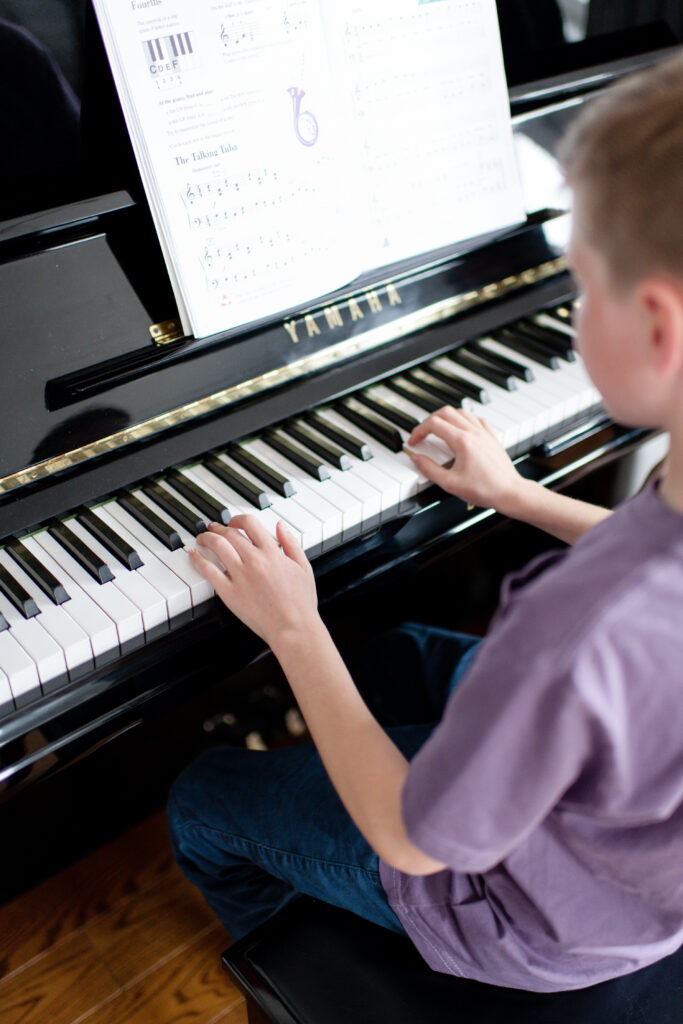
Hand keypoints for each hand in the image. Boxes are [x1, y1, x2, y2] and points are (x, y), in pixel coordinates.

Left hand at [189, 515, 319, 648]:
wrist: (293, 628)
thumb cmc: (301, 603)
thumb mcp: (304, 567)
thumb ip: (291, 543)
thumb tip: (279, 526)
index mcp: (272, 553)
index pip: (249, 523)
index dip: (238, 519)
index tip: (233, 523)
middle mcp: (255, 560)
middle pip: (230, 534)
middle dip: (219, 528)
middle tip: (213, 529)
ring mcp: (240, 576)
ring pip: (217, 546)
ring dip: (206, 538)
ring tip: (202, 538)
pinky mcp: (229, 593)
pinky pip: (208, 571)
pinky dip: (198, 560)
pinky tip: (194, 555)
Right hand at [406, 405, 524, 513]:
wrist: (509, 492)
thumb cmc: (484, 490)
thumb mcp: (450, 484)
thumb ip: (430, 469)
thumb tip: (417, 459)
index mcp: (462, 441)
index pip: (434, 424)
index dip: (418, 431)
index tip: (414, 442)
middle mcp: (474, 432)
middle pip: (446, 412)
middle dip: (429, 421)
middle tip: (423, 434)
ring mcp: (484, 433)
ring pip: (461, 412)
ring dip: (446, 417)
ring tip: (439, 430)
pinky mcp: (492, 437)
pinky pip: (477, 419)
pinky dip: (465, 420)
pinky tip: (462, 429)